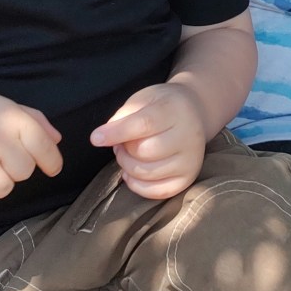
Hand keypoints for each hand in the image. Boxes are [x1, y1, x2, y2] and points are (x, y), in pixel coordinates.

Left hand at [92, 83, 205, 199]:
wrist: (195, 113)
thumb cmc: (163, 106)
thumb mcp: (143, 98)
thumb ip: (124, 115)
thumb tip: (105, 137)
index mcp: (175, 110)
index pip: (144, 124)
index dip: (117, 133)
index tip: (95, 138)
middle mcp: (188, 137)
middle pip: (144, 151)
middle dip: (123, 150)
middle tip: (120, 144)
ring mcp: (190, 160)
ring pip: (148, 173)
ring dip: (128, 167)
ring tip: (128, 155)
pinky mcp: (188, 178)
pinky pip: (158, 192)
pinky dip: (138, 186)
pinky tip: (132, 173)